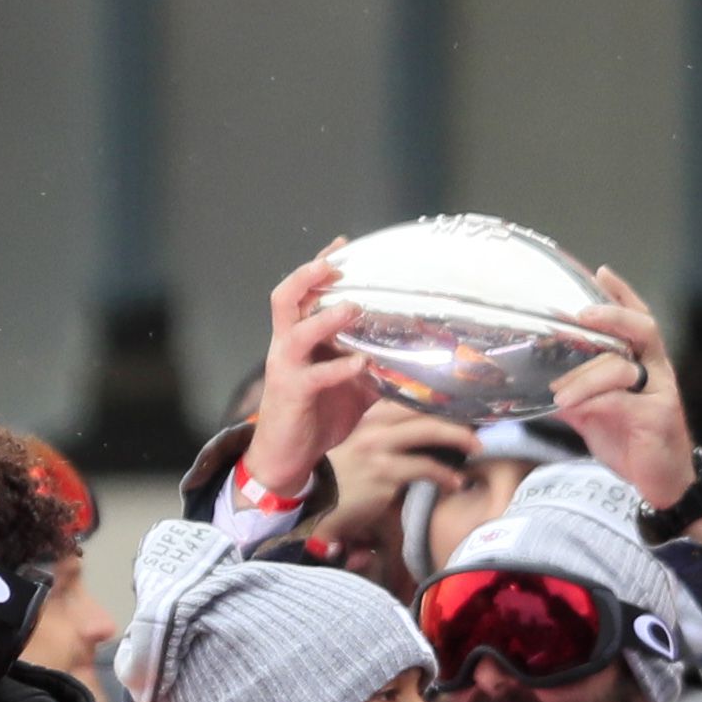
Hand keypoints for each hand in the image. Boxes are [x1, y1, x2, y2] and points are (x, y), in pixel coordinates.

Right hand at [240, 243, 383, 499]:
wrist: (287, 457)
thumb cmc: (317, 415)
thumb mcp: (352, 386)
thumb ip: (375, 365)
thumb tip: (416, 355)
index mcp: (299, 336)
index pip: (303, 291)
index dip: (319, 265)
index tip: (343, 245)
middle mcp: (287, 345)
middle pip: (286, 297)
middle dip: (308, 276)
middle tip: (336, 265)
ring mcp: (286, 368)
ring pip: (297, 331)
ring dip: (325, 317)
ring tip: (352, 307)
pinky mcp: (292, 394)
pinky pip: (314, 376)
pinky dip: (339, 367)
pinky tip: (361, 363)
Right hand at [313, 405, 483, 590]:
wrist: (316, 502)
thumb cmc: (342, 477)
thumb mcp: (361, 445)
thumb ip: (387, 434)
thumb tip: (423, 433)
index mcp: (370, 415)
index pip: (410, 397)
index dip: (439, 398)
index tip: (463, 403)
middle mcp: (375, 424)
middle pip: (424, 408)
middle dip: (456, 414)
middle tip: (477, 424)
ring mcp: (379, 446)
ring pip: (429, 431)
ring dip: (459, 438)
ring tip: (477, 449)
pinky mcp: (385, 473)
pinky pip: (425, 468)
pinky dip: (446, 476)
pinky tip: (456, 483)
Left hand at [555, 268, 694, 509]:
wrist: (662, 484)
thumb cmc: (633, 443)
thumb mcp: (596, 415)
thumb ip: (575, 397)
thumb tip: (540, 388)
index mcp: (644, 365)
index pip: (637, 320)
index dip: (623, 295)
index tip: (602, 272)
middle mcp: (657, 373)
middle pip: (643, 329)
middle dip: (613, 315)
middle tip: (583, 313)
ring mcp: (660, 393)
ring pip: (623, 368)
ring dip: (585, 378)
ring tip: (558, 394)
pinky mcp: (657, 418)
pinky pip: (620, 402)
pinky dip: (592, 402)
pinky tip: (571, 409)